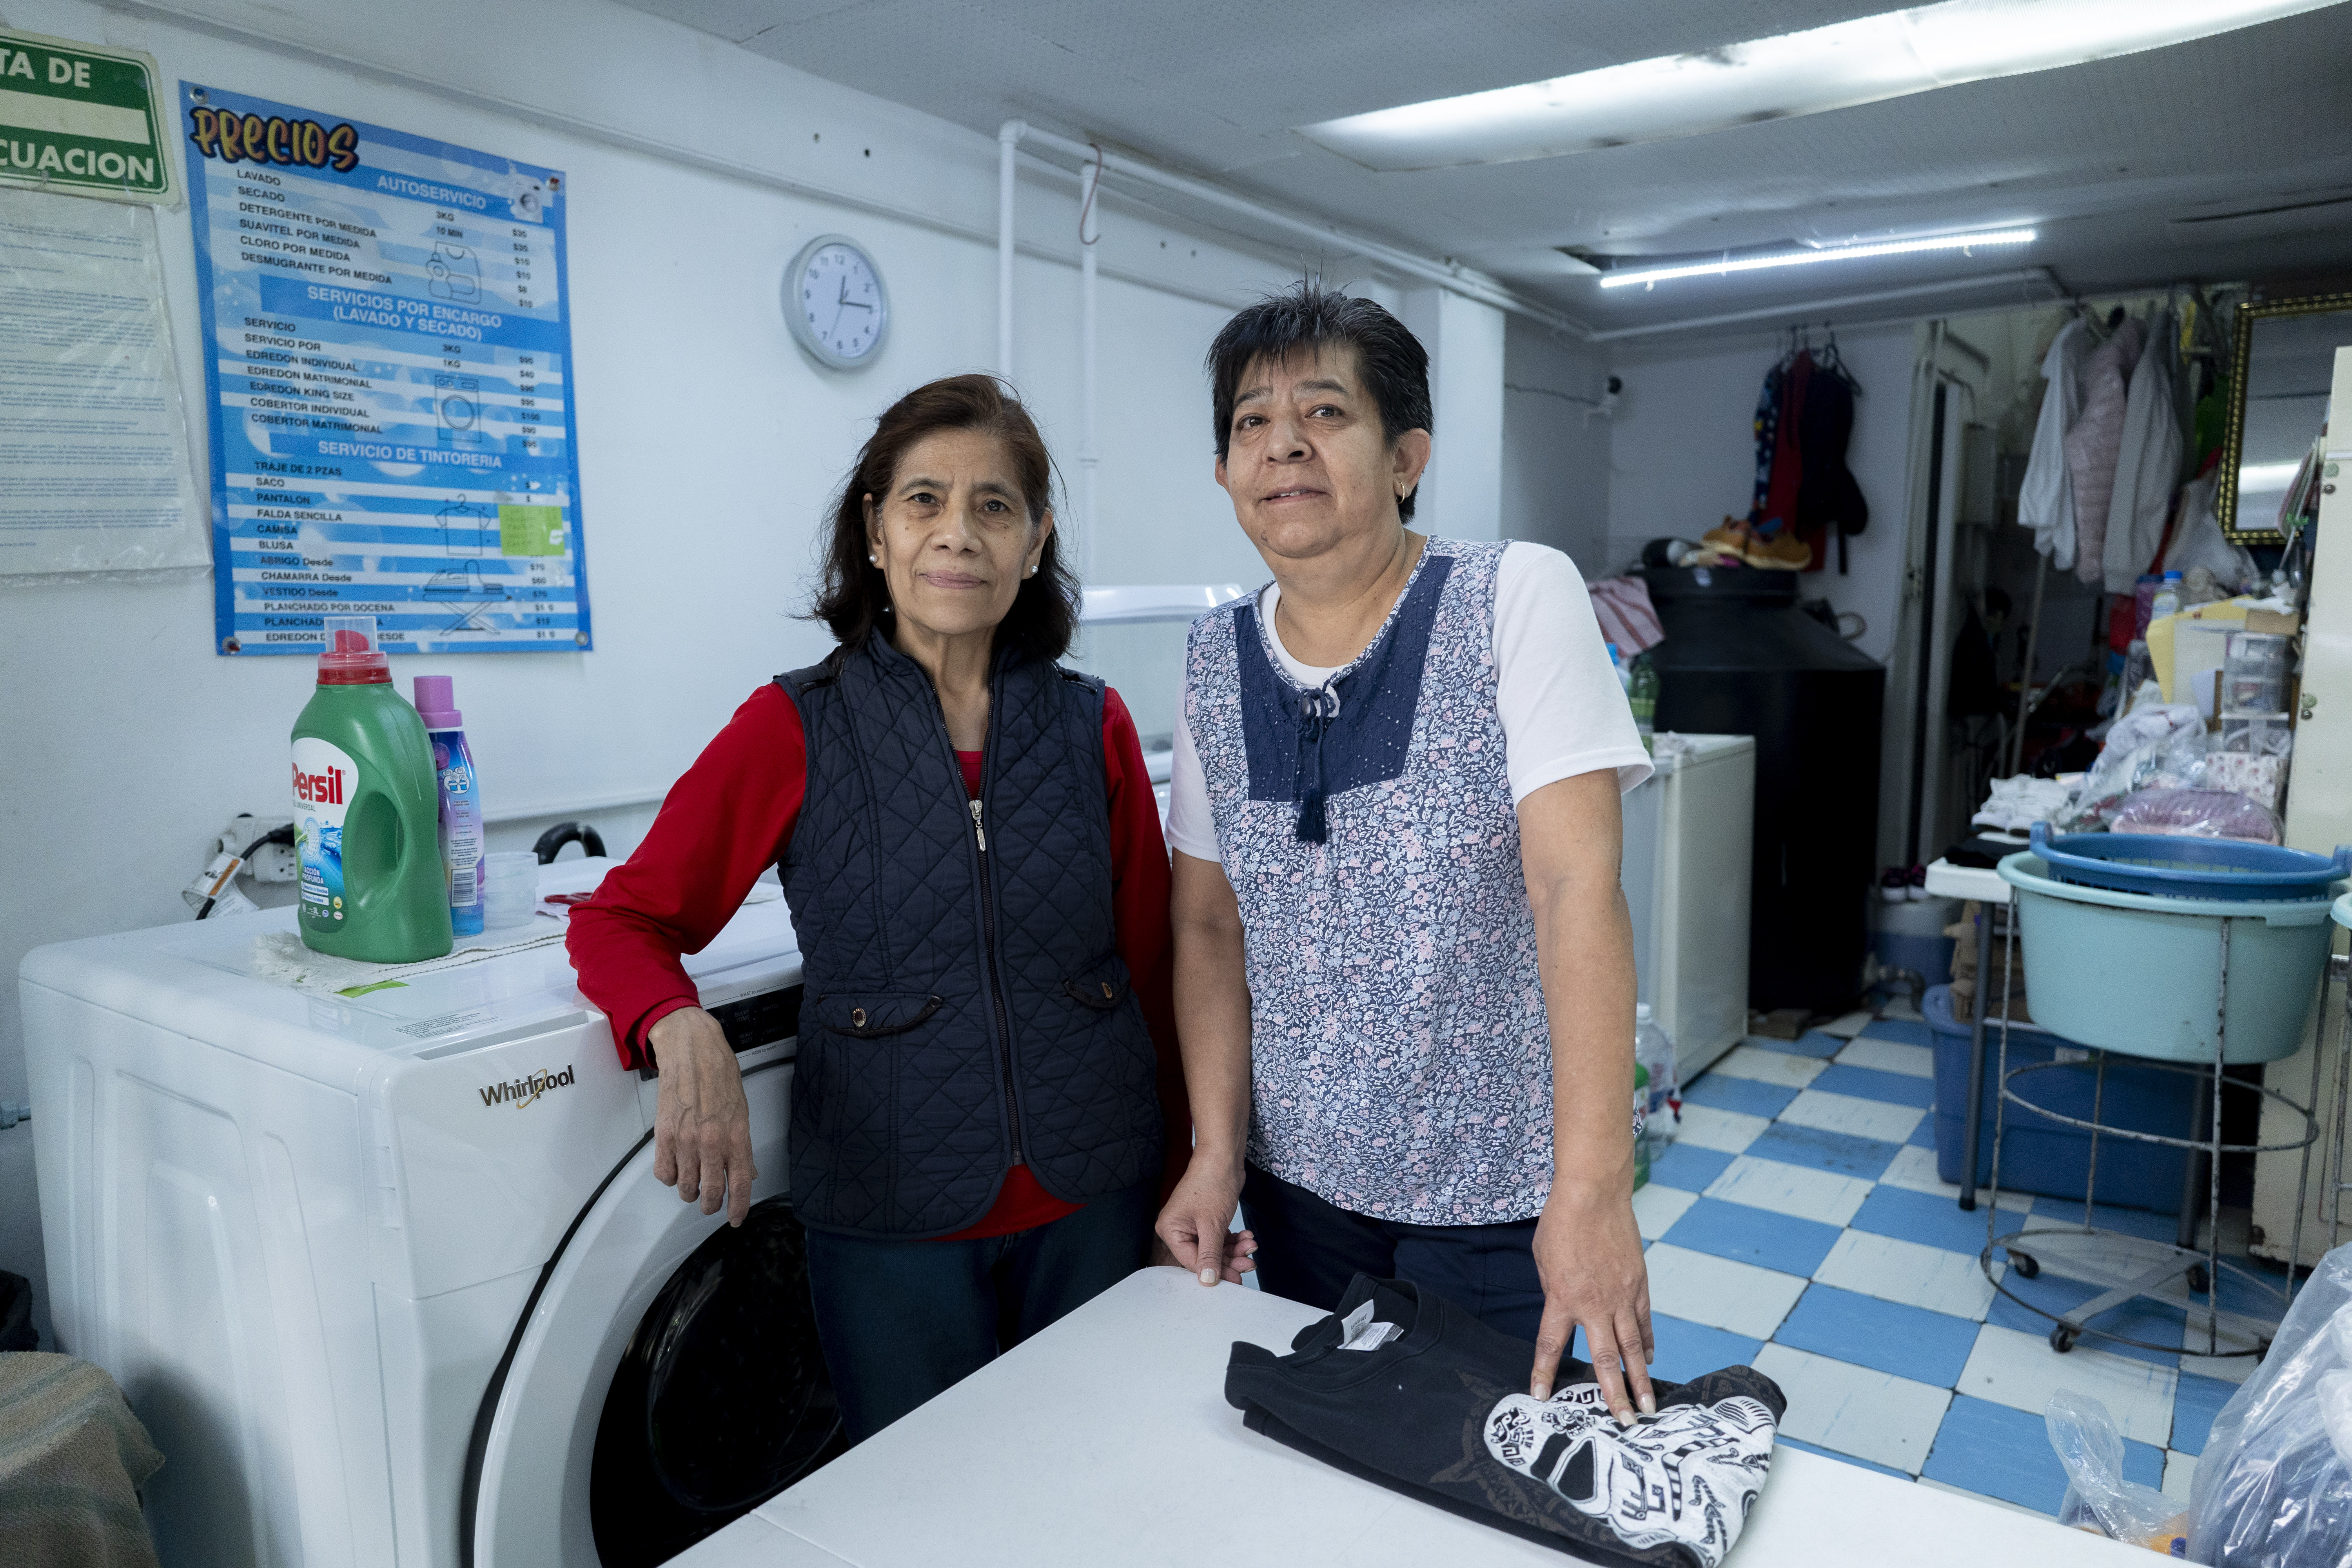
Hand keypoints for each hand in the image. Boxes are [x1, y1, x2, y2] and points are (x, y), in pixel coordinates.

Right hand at [648, 1007, 756, 1226]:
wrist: (692, 1051)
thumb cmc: (719, 1074)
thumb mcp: (741, 1110)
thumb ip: (742, 1144)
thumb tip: (748, 1172)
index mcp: (737, 1135)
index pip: (740, 1182)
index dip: (738, 1206)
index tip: (735, 1219)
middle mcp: (712, 1141)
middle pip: (711, 1191)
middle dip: (711, 1205)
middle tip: (710, 1205)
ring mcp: (686, 1140)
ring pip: (686, 1187)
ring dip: (690, 1192)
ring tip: (692, 1185)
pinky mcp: (664, 1135)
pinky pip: (664, 1173)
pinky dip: (670, 1177)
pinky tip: (675, 1168)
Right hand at [1154, 1158, 1256, 1285]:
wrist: (1223, 1157)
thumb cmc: (1211, 1183)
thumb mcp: (1211, 1225)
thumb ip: (1210, 1255)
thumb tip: (1207, 1280)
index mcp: (1170, 1230)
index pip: (1191, 1261)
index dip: (1215, 1272)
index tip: (1235, 1278)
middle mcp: (1179, 1229)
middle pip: (1205, 1257)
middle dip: (1229, 1260)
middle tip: (1248, 1262)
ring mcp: (1193, 1224)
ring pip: (1215, 1248)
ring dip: (1235, 1250)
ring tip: (1251, 1245)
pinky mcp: (1207, 1220)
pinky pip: (1220, 1238)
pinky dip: (1234, 1240)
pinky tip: (1247, 1237)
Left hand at [1530, 1181, 1653, 1421]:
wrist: (1594, 1193)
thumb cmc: (1561, 1223)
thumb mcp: (1543, 1260)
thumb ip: (1554, 1291)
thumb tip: (1566, 1310)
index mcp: (1562, 1299)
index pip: (1550, 1345)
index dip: (1544, 1372)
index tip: (1540, 1397)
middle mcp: (1594, 1304)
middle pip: (1606, 1359)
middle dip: (1615, 1395)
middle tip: (1625, 1423)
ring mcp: (1621, 1296)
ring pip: (1633, 1348)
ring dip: (1641, 1380)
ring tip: (1650, 1407)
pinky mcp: (1639, 1285)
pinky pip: (1643, 1322)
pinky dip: (1647, 1343)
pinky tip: (1648, 1360)